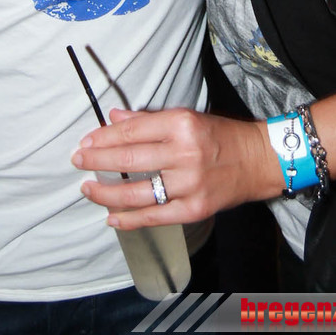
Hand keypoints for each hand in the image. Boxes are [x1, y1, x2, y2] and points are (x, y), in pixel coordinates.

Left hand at [71, 107, 281, 229]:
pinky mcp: (194, 209)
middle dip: (97, 161)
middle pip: (129, 160)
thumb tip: (113, 118)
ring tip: (87, 188)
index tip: (86, 141)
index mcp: (181, 125)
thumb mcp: (187, 117)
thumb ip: (149, 119)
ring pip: (136, 193)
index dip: (104, 137)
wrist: (257, 160)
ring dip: (106, 192)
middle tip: (78, 160)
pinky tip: (111, 216)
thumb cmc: (220, 135)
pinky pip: (154, 217)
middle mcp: (184, 153)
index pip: (132, 131)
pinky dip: (129, 219)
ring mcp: (189, 185)